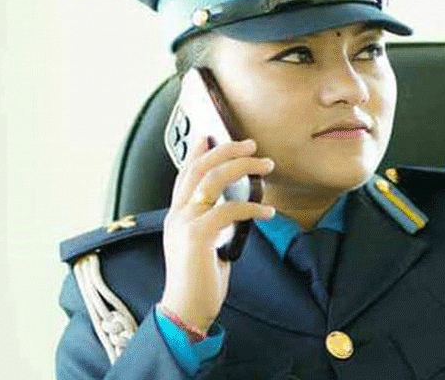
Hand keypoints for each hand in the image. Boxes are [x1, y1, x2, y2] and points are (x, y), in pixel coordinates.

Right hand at [158, 136, 275, 331]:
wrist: (186, 309)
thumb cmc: (199, 280)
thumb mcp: (204, 244)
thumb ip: (212, 222)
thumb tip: (235, 207)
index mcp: (177, 215)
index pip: (185, 173)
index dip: (198, 150)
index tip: (212, 134)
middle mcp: (177, 214)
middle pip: (200, 168)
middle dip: (227, 150)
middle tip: (251, 144)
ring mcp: (185, 223)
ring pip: (213, 180)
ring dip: (242, 168)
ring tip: (266, 166)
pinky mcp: (199, 235)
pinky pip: (229, 209)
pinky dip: (252, 207)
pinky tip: (267, 211)